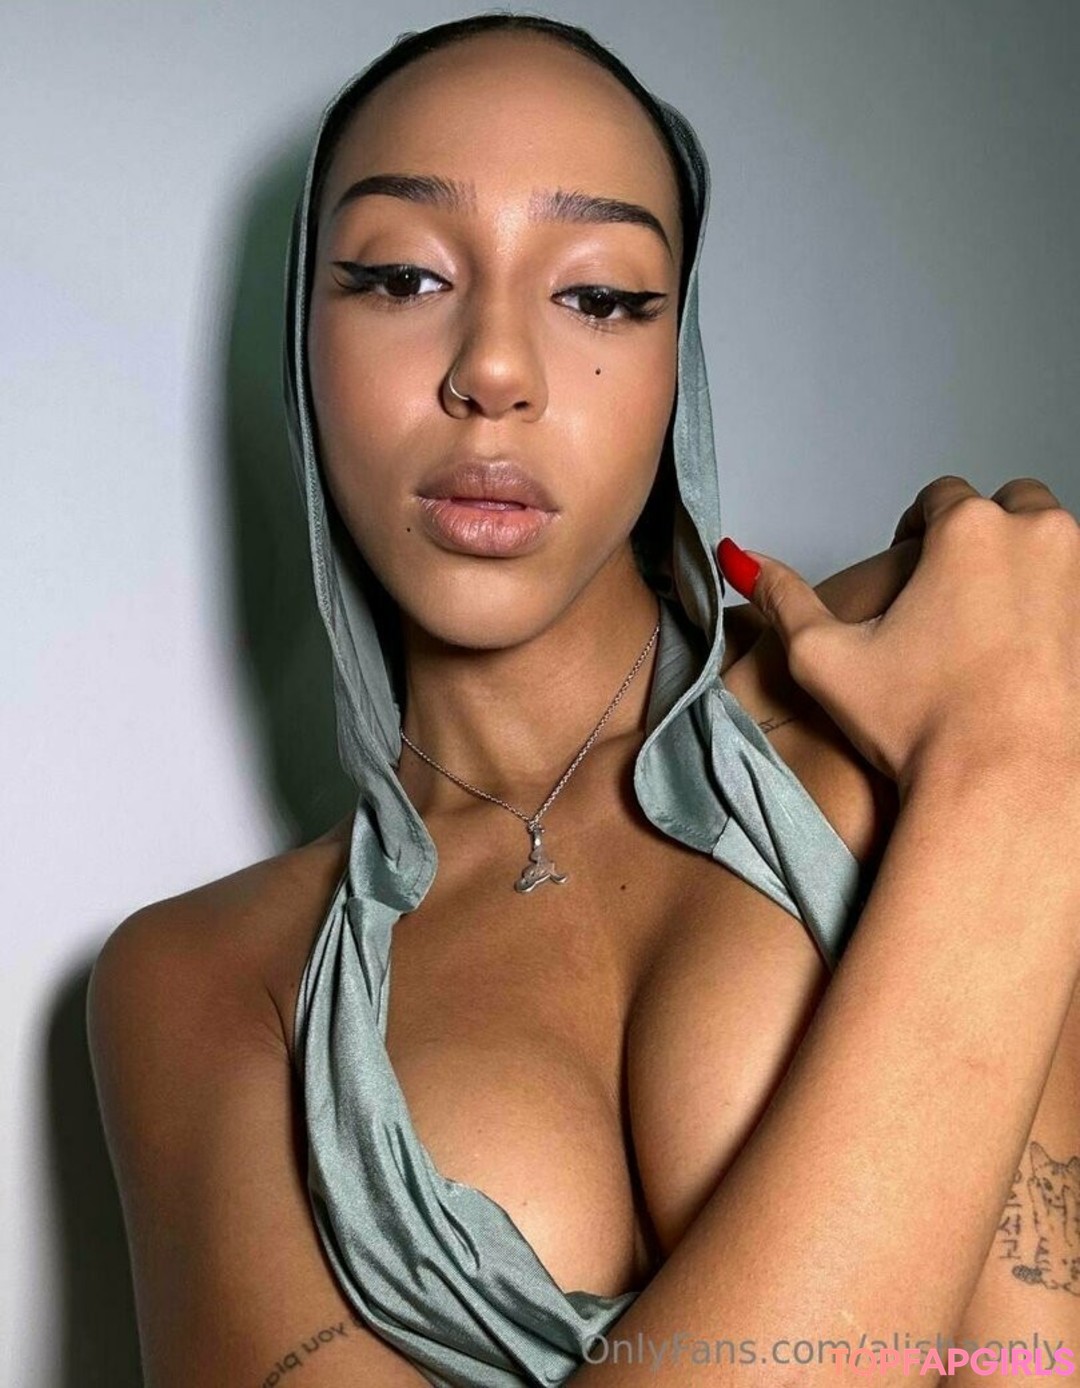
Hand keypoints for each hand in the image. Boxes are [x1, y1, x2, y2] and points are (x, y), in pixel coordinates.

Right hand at [717, 477, 1079, 797]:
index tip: (909, 581)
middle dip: (981, 539)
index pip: (940, 497)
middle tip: (950, 602)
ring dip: (1022, 568)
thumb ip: (783, 598)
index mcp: (969, 530)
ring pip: (1051, 546)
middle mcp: (1039, 537)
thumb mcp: (825, 659)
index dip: (916, 534)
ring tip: (984, 630)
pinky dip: (1053, 611)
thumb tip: (740, 557)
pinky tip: (1020, 659)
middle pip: (1008, 506)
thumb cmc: (922, 725)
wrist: (1008, 786)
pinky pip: (1077, 595)